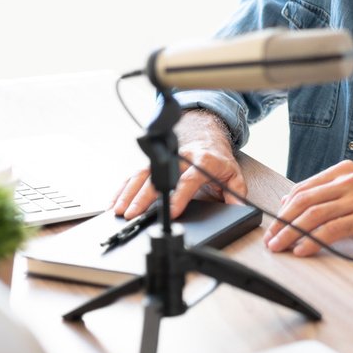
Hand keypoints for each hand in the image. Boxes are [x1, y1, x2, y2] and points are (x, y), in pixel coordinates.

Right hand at [109, 110, 247, 219]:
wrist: (209, 138)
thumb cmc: (219, 161)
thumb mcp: (234, 177)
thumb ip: (235, 195)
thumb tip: (238, 211)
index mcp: (203, 162)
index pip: (188, 181)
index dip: (179, 197)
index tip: (170, 212)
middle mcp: (181, 158)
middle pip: (159, 178)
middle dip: (144, 197)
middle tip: (133, 214)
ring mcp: (166, 159)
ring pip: (143, 174)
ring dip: (129, 193)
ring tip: (118, 210)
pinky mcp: (155, 162)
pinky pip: (136, 174)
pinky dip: (123, 188)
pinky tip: (115, 200)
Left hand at [265, 160, 352, 254]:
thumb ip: (325, 194)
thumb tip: (288, 202)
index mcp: (344, 170)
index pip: (303, 188)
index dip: (284, 208)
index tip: (274, 226)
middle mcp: (350, 180)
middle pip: (305, 200)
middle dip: (283, 222)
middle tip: (271, 239)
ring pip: (314, 215)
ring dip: (292, 233)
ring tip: (281, 247)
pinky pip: (330, 230)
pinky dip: (312, 241)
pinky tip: (302, 250)